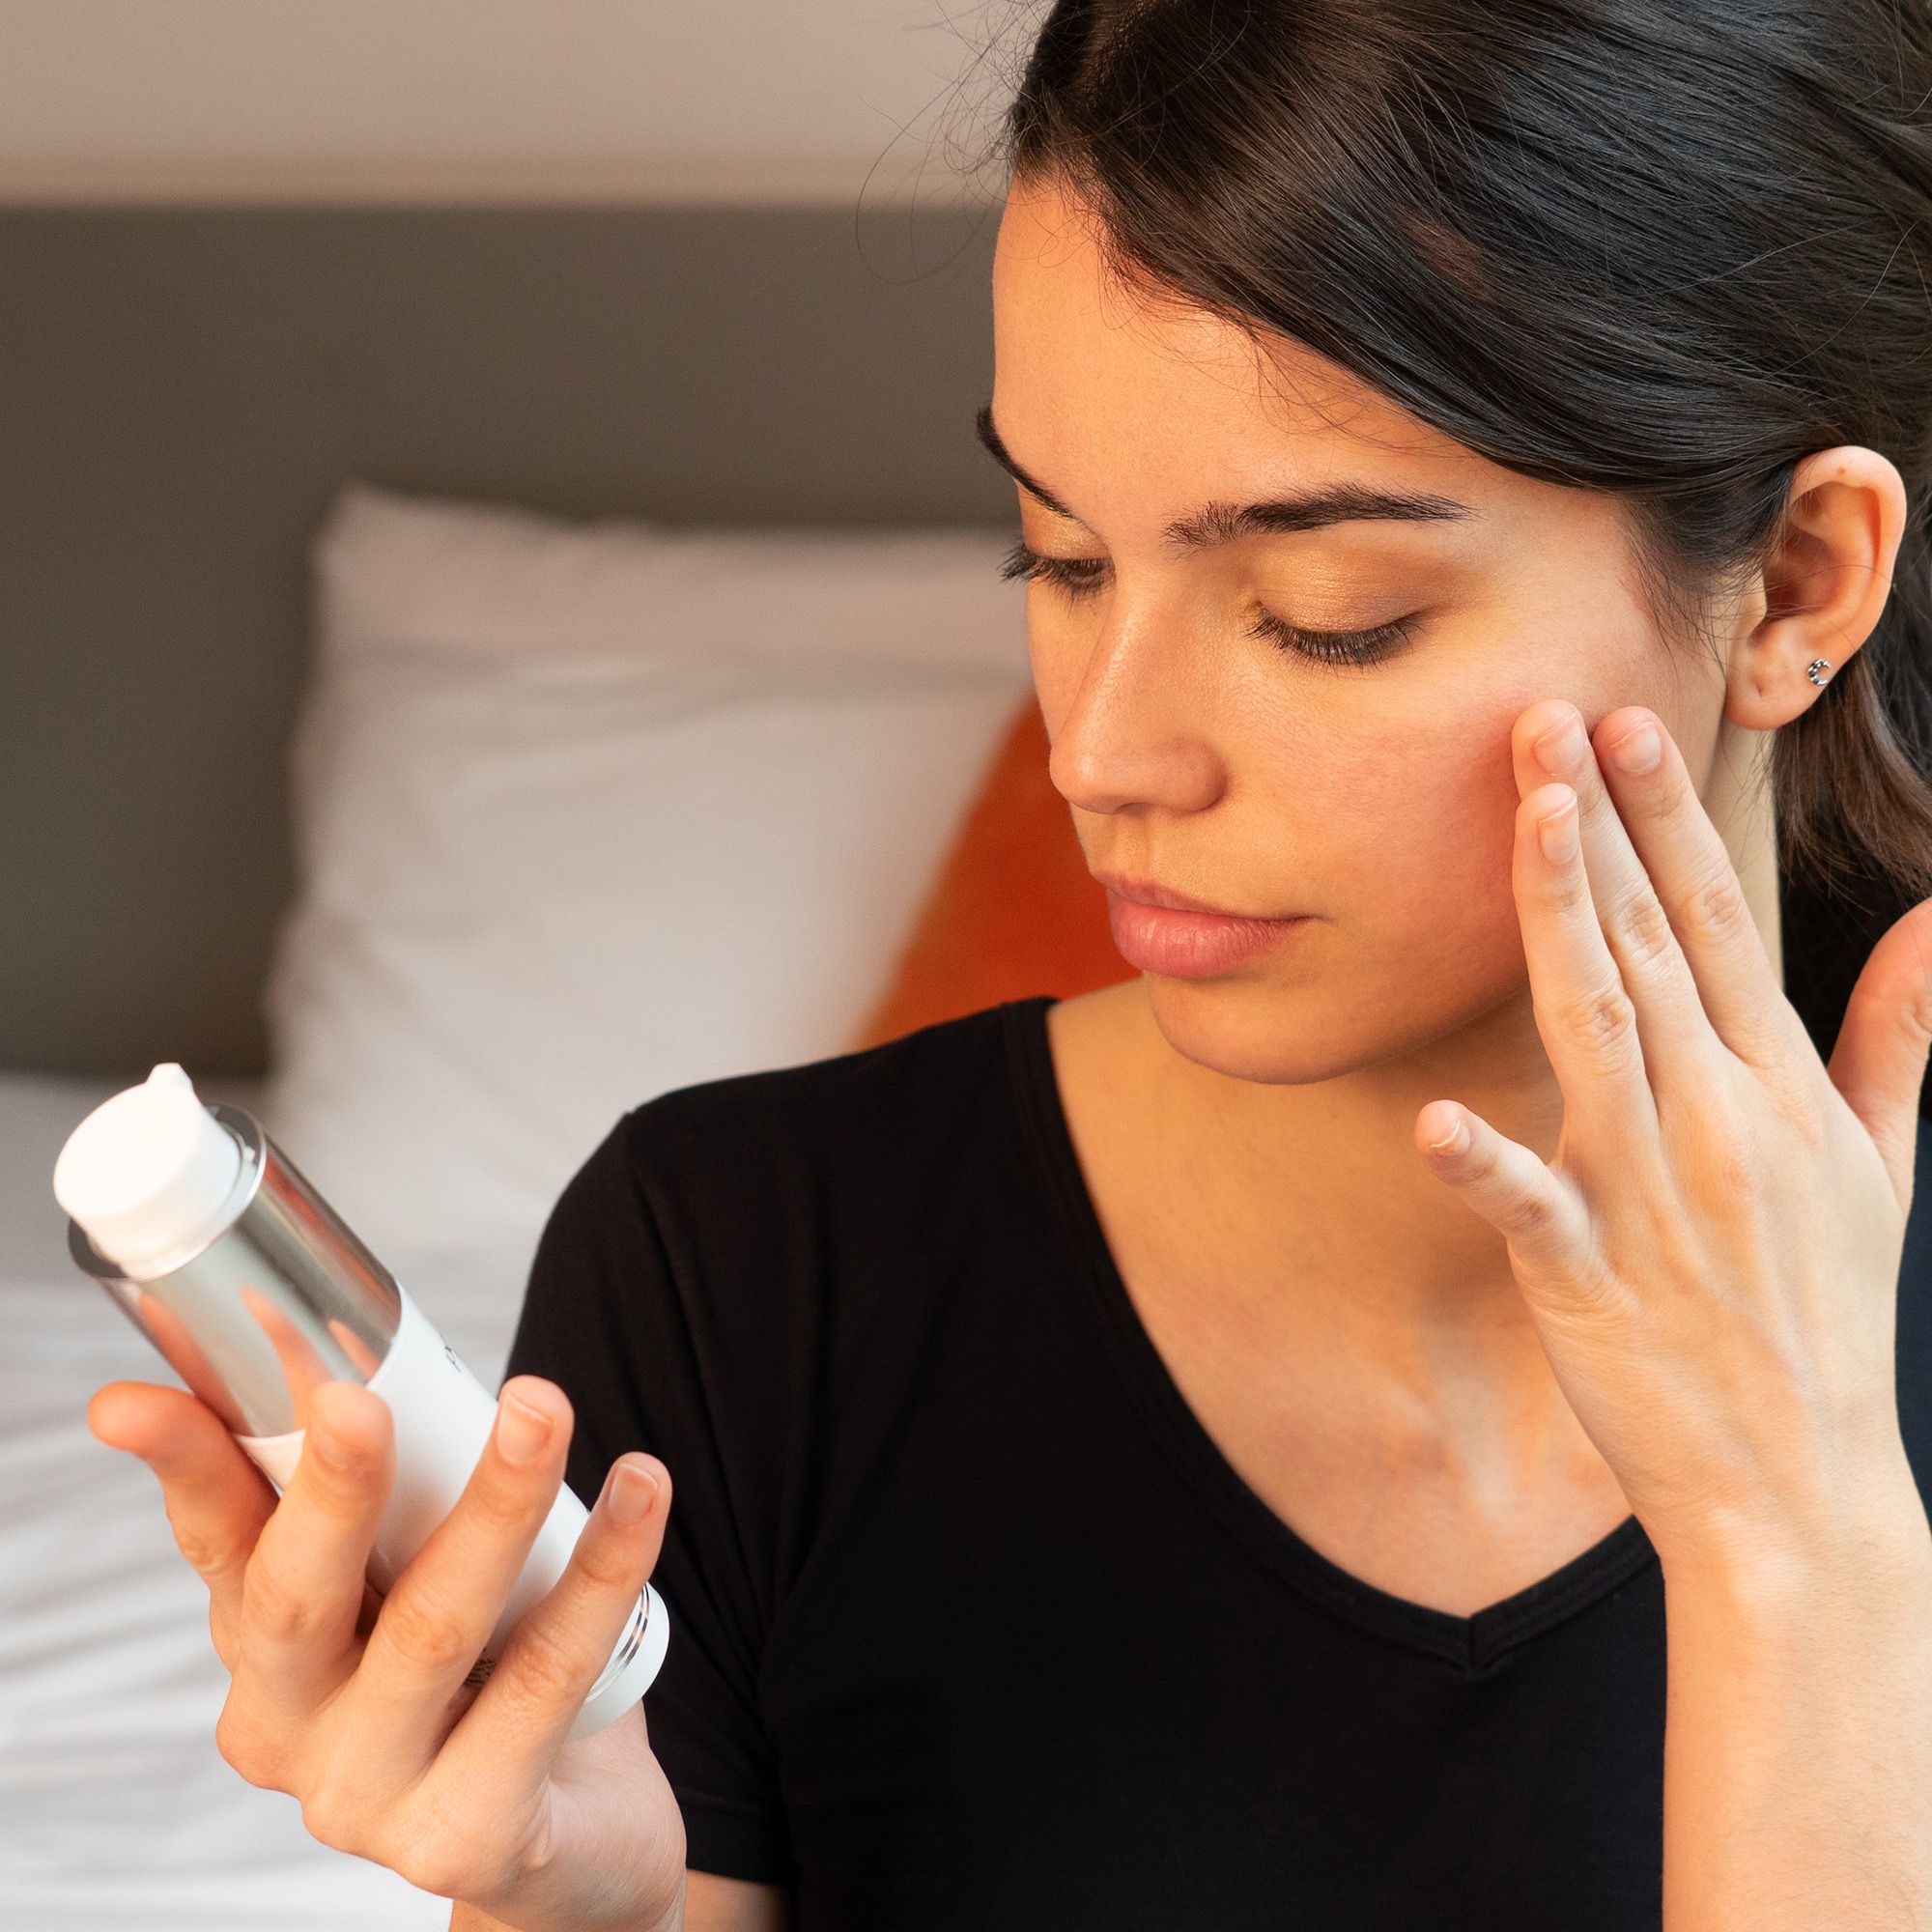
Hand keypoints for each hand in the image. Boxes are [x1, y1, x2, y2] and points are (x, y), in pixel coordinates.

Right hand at [86, 1372, 687, 1931]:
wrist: (573, 1841)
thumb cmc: (485, 1677)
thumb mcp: (411, 1581)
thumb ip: (379, 1490)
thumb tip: (340, 1357)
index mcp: (263, 1650)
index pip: (213, 1544)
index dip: (180, 1467)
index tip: (133, 1402)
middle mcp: (292, 1732)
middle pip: (295, 1600)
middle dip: (330, 1490)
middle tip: (358, 1399)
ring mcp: (373, 1796)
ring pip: (433, 1628)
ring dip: (497, 1502)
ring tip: (545, 1406)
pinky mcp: (472, 1832)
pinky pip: (548, 1679)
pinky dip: (603, 1573)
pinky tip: (641, 1490)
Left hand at [1416, 698, 1931, 1565]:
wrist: (1801, 1482)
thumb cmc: (1826, 1308)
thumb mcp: (1884, 1161)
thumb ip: (1898, 1031)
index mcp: (1774, 1083)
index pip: (1715, 920)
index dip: (1669, 817)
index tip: (1626, 723)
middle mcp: (1715, 1117)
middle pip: (1646, 945)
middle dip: (1599, 825)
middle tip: (1544, 714)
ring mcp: (1650, 1191)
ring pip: (1593, 1029)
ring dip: (1562, 921)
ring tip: (1531, 820)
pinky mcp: (1587, 1272)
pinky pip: (1528, 1205)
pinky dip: (1484, 1164)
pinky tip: (1435, 1120)